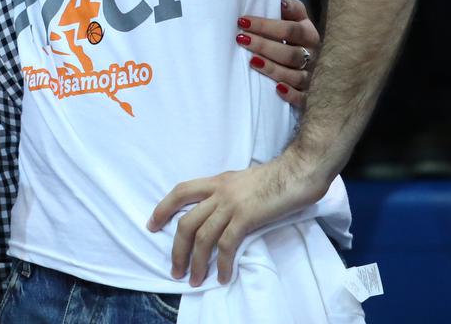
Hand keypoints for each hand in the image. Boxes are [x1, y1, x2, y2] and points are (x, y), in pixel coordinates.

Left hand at [148, 152, 328, 286]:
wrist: (298, 171)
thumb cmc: (276, 178)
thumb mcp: (242, 181)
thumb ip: (228, 194)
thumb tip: (219, 212)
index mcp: (217, 181)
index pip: (181, 191)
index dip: (163, 208)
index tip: (152, 224)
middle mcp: (219, 191)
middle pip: (186, 221)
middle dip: (177, 249)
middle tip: (175, 269)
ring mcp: (231, 203)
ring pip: (203, 236)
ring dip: (197, 262)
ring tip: (195, 280)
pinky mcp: (246, 216)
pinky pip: (226, 244)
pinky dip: (222, 263)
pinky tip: (222, 276)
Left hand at [236, 0, 319, 109]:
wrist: (309, 58)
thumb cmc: (293, 36)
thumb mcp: (297, 19)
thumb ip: (291, 8)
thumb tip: (281, 1)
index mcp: (310, 35)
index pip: (290, 30)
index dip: (266, 25)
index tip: (242, 21)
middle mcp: (313, 56)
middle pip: (291, 53)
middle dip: (264, 46)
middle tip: (241, 39)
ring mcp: (311, 76)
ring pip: (295, 76)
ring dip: (273, 69)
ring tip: (251, 61)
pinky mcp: (307, 95)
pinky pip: (303, 98)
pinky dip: (291, 95)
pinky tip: (277, 89)